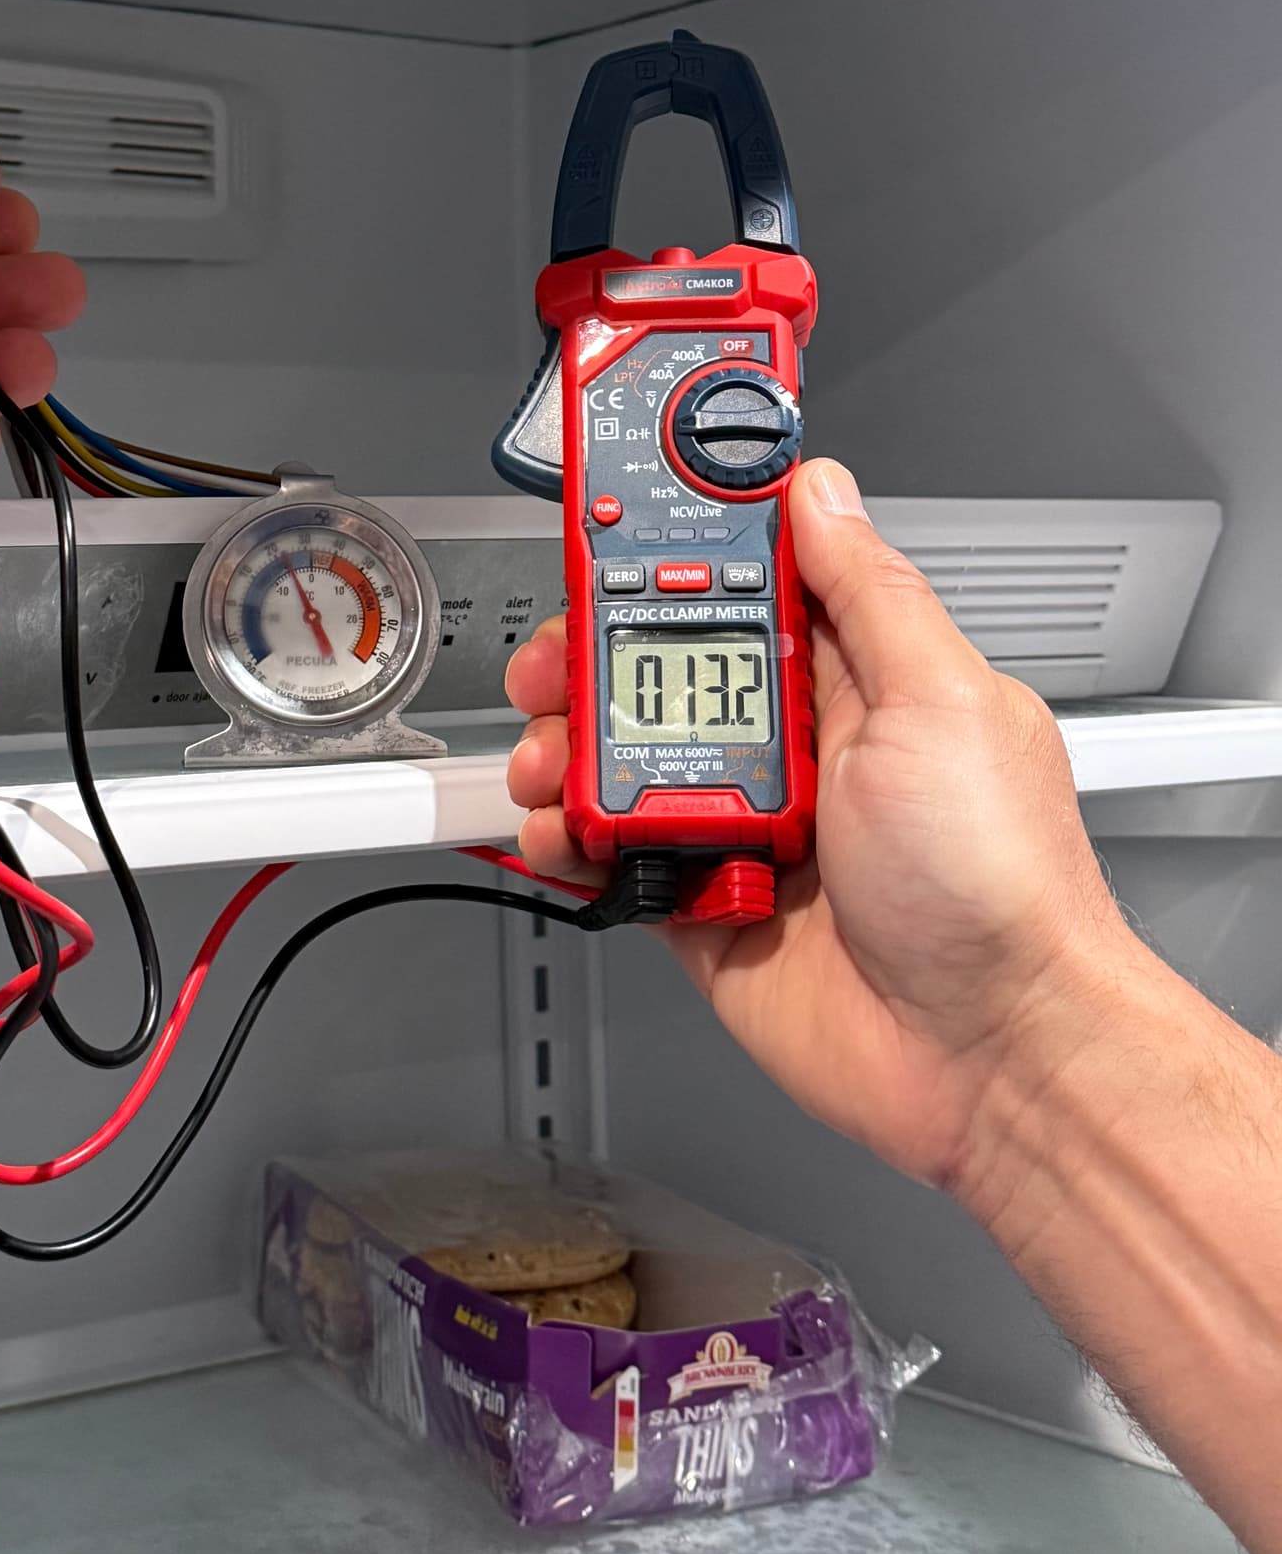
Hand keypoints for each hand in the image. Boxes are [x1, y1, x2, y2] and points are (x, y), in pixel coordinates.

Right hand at [505, 458, 1142, 1192]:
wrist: (993, 1060)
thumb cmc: (1001, 888)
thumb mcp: (941, 703)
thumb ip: (868, 593)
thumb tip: (823, 494)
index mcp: (857, 680)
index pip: (747, 584)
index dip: (675, 553)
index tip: (610, 528)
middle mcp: (799, 747)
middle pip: (659, 670)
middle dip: (587, 657)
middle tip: (553, 667)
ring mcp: (748, 825)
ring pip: (621, 759)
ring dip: (566, 752)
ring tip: (552, 764)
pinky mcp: (706, 902)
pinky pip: (614, 855)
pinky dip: (569, 842)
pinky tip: (565, 835)